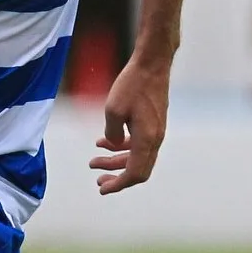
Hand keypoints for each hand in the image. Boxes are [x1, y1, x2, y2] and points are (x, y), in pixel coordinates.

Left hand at [90, 58, 170, 194]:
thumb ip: (112, 133)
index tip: (101, 188)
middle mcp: (155, 139)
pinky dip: (122, 147)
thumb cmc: (132, 84)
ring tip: (95, 159)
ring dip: (116, 161)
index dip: (118, 184)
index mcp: (147, 140)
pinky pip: (139, 144)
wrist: (152, 64)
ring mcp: (156, 131)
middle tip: (97, 179)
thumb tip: (113, 145)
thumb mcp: (113, 110)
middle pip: (137, 169)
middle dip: (116, 177)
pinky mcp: (154, 123)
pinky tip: (104, 141)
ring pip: (137, 156)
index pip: (134, 173)